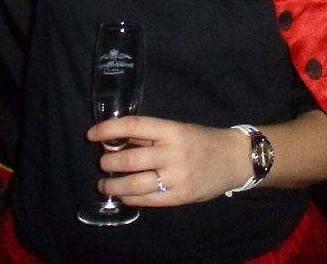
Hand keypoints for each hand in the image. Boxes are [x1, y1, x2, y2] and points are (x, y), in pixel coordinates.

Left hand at [88, 116, 247, 205]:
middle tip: (102, 163)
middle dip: (108, 162)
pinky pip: (146, 200)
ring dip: (112, 185)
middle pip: (130, 158)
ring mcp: (177, 176)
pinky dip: (128, 197)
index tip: (91, 134)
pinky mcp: (179, 196)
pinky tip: (123, 195)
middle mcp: (174, 152)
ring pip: (133, 183)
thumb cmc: (202, 141)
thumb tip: (115, 141)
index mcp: (173, 130)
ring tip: (104, 184)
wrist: (234, 159)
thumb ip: (150, 136)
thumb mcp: (178, 130)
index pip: (135, 126)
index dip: (109, 129)